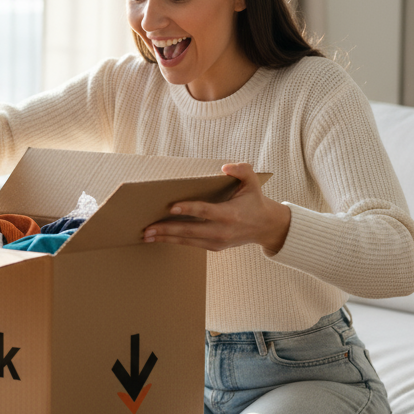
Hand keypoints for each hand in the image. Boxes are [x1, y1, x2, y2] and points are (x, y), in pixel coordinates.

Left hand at [142, 163, 290, 253]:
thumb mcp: (253, 182)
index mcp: (230, 214)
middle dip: (167, 229)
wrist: (266, 227)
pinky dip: (174, 241)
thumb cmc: (255, 201)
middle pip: (190, 230)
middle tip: (147, 228)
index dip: (189, 209)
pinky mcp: (214, 247)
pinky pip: (190, 244)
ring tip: (146, 235)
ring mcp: (217, 241)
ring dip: (165, 238)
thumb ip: (242, 170)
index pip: (205, 211)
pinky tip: (159, 238)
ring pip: (187, 240)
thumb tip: (225, 166)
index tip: (171, 207)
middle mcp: (222, 231)